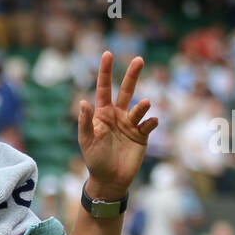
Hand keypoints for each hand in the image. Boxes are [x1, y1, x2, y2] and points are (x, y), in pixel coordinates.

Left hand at [77, 52, 157, 200]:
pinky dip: (151, 121)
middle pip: (126, 90)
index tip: (107, 54)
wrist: (110, 180)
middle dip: (132, 75)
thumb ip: (86, 122)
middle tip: (139, 59)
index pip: (104, 88)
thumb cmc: (94, 160)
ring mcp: (131, 125)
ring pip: (139, 108)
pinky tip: (151, 122)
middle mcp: (118, 116)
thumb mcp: (87, 140)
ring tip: (146, 103)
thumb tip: (83, 102)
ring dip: (143, 105)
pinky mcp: (142, 136)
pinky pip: (149, 124)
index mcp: (103, 114)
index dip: (105, 72)